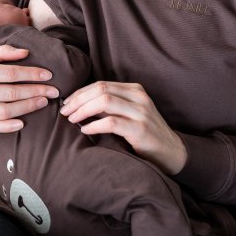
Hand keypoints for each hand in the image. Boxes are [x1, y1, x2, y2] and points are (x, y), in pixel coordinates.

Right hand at [0, 45, 58, 131]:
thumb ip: (2, 52)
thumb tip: (25, 53)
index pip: (11, 74)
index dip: (32, 75)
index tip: (48, 75)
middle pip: (12, 94)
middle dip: (36, 92)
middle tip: (54, 91)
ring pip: (5, 112)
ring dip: (27, 108)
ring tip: (43, 102)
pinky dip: (8, 127)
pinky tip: (22, 123)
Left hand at [59, 81, 186, 174]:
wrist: (171, 151)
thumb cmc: (145, 133)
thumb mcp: (129, 113)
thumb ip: (110, 106)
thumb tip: (79, 104)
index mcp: (135, 90)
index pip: (101, 84)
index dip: (80, 93)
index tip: (67, 103)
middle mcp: (139, 97)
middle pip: (100, 90)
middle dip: (78, 100)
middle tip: (64, 112)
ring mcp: (141, 112)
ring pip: (104, 102)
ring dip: (83, 110)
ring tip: (72, 120)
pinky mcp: (140, 129)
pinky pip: (111, 122)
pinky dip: (94, 125)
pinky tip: (85, 130)